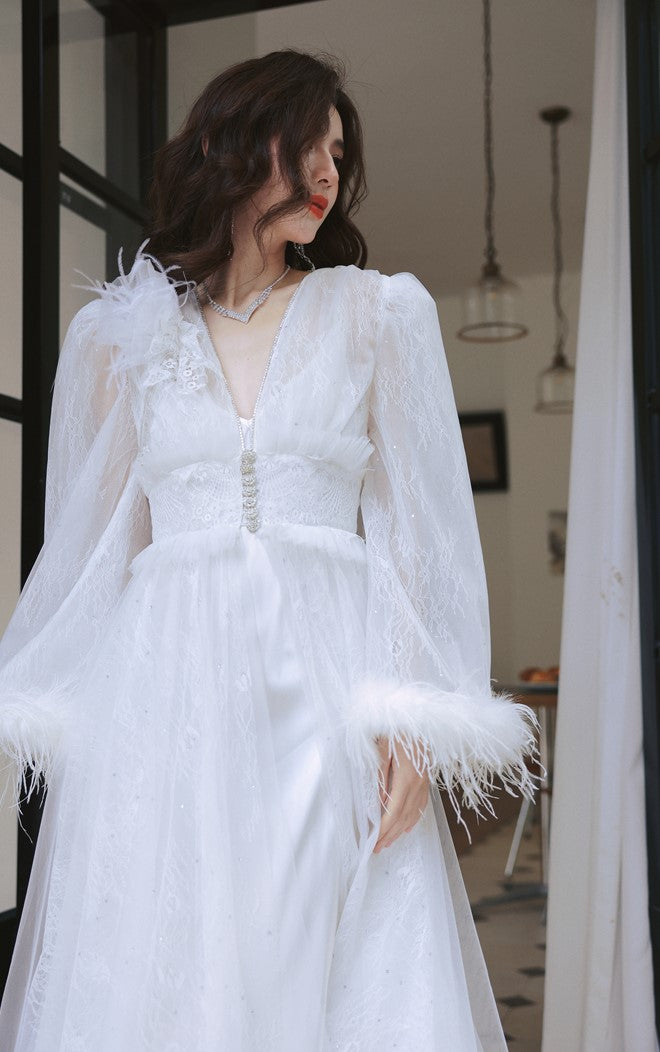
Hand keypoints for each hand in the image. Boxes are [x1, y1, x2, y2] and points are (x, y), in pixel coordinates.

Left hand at [373, 735, 428, 853]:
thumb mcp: (382, 748)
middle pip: (404, 816)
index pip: (393, 811)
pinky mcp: (427, 776)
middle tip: (377, 848)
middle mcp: (419, 782)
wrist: (418, 713)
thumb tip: (378, 801)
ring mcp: (425, 780)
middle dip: (390, 834)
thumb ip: (380, 776)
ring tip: (389, 841)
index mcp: (406, 776)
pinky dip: (414, 817)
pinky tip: (408, 825)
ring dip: (401, 829)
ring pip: (414, 812)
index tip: (373, 842)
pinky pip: (422, 803)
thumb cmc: (396, 727)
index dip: (384, 829)